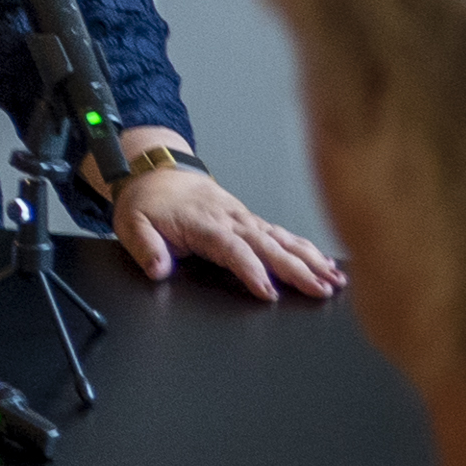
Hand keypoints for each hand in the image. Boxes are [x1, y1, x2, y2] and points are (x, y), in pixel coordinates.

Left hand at [109, 151, 343, 301]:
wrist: (157, 173)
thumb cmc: (147, 202)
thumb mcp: (131, 224)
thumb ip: (145, 247)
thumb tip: (157, 269)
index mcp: (204, 224)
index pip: (233, 249)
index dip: (252, 270)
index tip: (268, 291)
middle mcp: (231, 220)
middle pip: (268, 246)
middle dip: (297, 269)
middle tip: (320, 290)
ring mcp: (245, 219)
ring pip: (283, 240)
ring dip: (310, 260)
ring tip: (333, 281)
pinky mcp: (251, 220)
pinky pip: (283, 235)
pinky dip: (307, 249)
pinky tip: (327, 264)